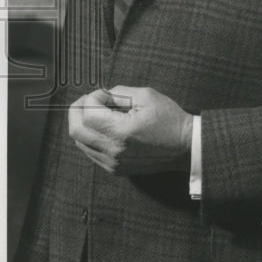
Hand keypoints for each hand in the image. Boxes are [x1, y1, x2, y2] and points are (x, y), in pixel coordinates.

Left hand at [68, 86, 192, 175]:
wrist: (185, 147)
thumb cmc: (170, 120)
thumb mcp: (147, 96)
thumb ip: (119, 93)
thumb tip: (101, 96)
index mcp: (121, 131)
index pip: (88, 113)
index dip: (93, 97)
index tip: (105, 94)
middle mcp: (113, 150)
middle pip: (76, 130)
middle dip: (77, 111)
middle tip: (88, 101)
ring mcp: (113, 163)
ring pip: (81, 142)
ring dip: (84, 125)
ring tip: (99, 114)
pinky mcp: (115, 169)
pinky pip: (91, 152)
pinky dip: (91, 138)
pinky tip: (104, 129)